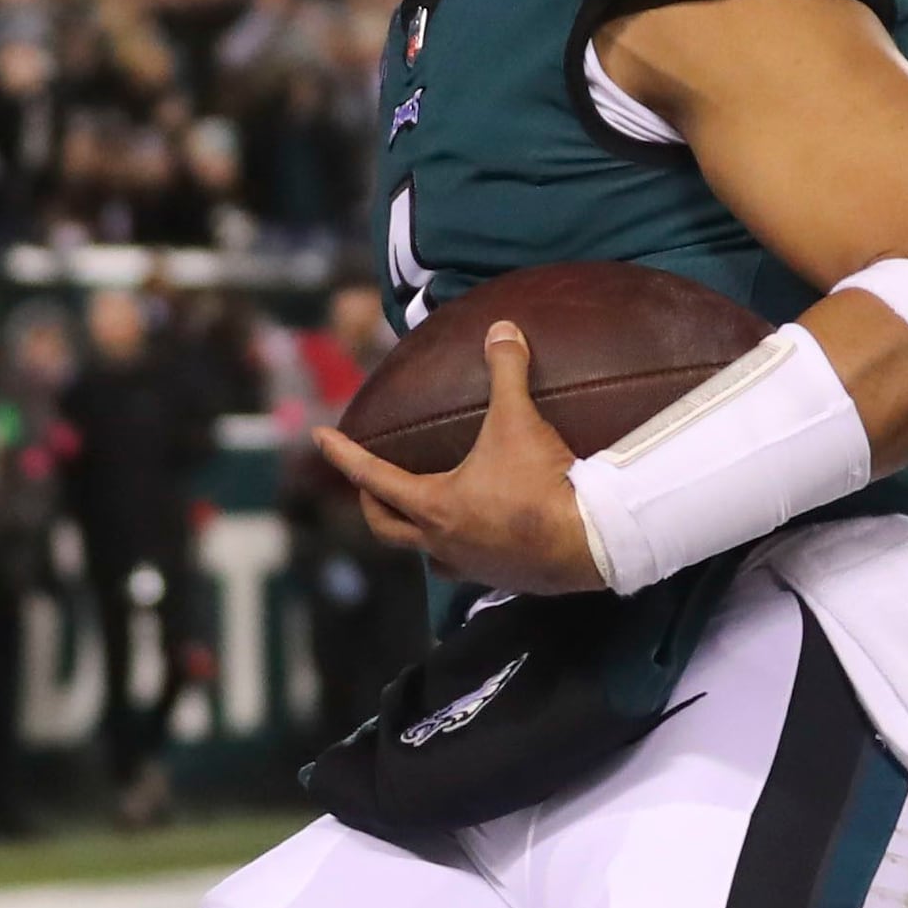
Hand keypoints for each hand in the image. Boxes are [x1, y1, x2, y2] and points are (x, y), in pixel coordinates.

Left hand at [306, 322, 606, 596]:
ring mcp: (469, 564)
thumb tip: (502, 329)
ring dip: (414, 533)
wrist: (588, 541)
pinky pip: (465, 565)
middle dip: (372, 502)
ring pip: (424, 553)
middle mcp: (441, 541)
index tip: (318, 437)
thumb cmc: (542, 484)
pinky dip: (460, 549)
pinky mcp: (501, 578)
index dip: (342, 454)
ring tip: (421, 513)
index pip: (372, 475)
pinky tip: (476, 535)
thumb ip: (506, 372)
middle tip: (368, 483)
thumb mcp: (519, 421)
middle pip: (386, 527)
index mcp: (434, 504)